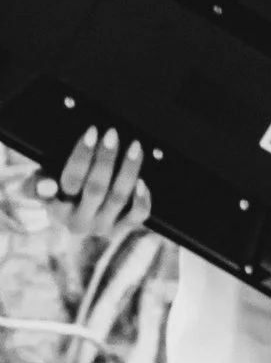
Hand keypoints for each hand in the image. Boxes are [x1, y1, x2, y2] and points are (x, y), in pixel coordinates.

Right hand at [42, 125, 152, 240]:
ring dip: (128, 170)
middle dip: (106, 158)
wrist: (76, 228)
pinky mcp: (122, 230)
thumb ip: (35, 185)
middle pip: (96, 188)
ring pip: (118, 198)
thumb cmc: (59, 197)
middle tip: (113, 134)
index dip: (82, 155)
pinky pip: (137, 216)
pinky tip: (143, 180)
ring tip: (134, 146)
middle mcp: (79, 221)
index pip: (70, 179)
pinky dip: (142, 198)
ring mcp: (102, 227)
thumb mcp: (41, 190)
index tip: (92, 131)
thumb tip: (48, 185)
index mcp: (57, 208)